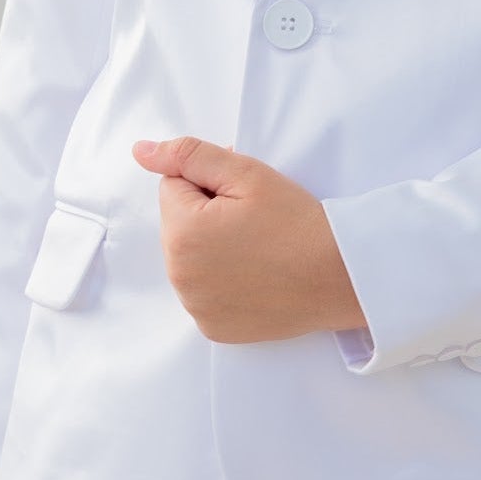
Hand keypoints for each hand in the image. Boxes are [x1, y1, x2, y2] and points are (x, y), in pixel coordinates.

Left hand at [131, 137, 366, 341]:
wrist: (339, 275)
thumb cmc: (296, 220)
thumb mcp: (245, 172)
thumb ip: (188, 155)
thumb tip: (141, 151)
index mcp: (181, 234)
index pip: (173, 186)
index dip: (209, 183)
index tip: (243, 197)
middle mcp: (179, 277)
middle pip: (178, 223)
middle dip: (206, 213)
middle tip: (253, 220)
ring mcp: (195, 308)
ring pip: (190, 256)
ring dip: (212, 246)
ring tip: (257, 247)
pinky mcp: (213, 328)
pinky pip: (203, 290)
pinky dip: (222, 280)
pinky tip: (256, 274)